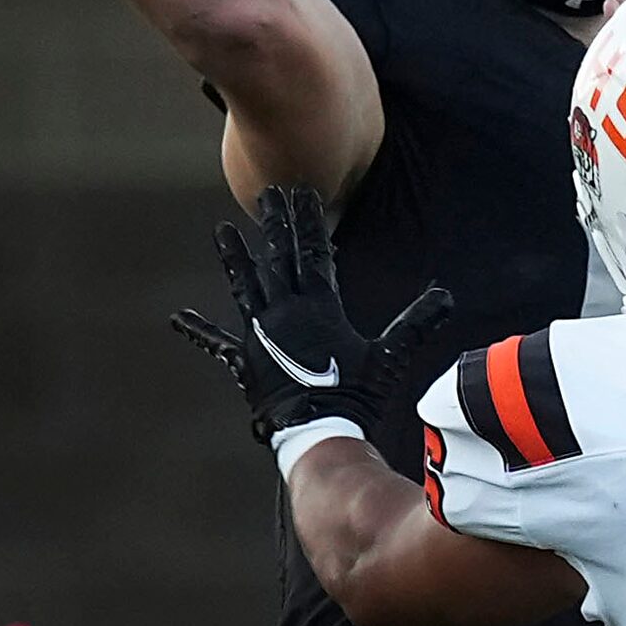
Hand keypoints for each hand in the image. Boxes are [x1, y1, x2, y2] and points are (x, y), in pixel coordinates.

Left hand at [170, 186, 453, 442]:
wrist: (317, 432)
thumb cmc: (355, 395)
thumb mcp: (390, 356)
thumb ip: (416, 322)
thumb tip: (446, 294)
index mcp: (317, 306)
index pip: (314, 253)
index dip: (309, 221)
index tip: (303, 193)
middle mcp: (283, 313)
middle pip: (278, 258)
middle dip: (275, 225)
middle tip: (269, 193)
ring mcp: (259, 335)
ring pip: (244, 286)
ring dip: (234, 258)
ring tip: (222, 231)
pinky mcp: (245, 360)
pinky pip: (218, 342)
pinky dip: (199, 330)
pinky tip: (180, 318)